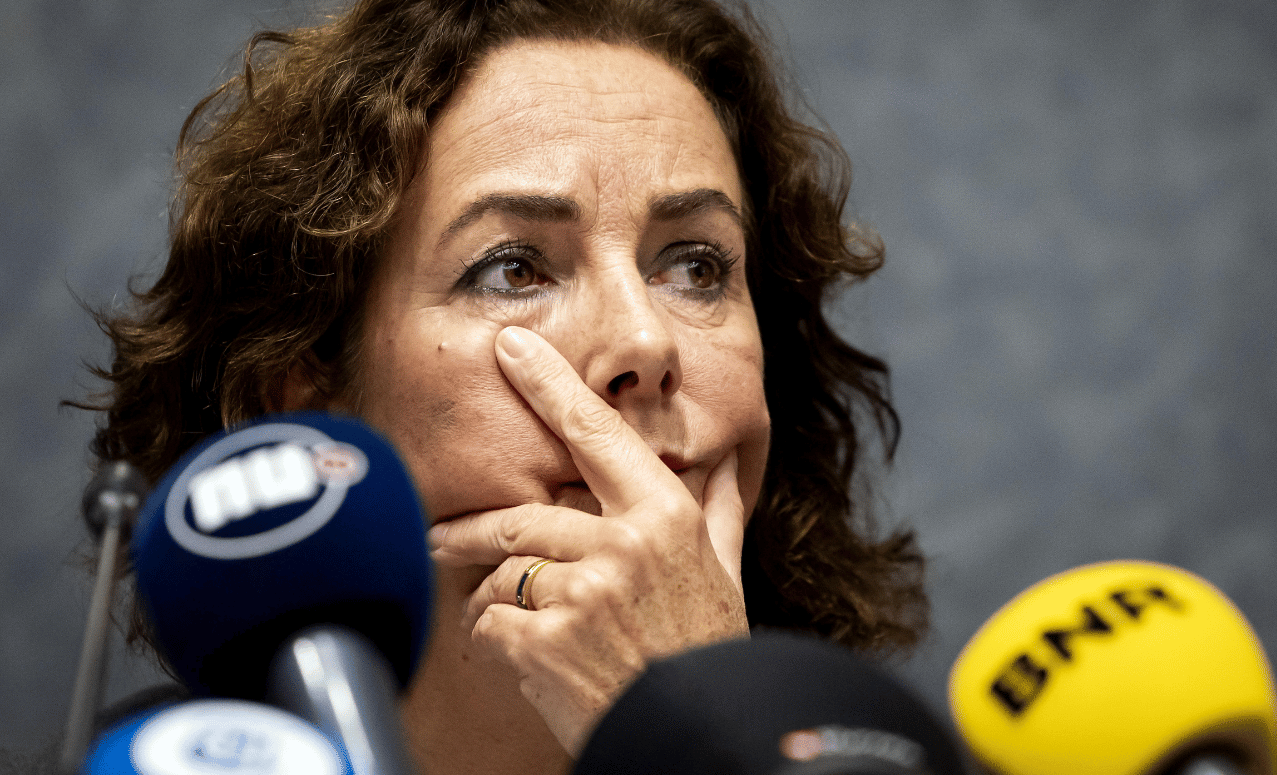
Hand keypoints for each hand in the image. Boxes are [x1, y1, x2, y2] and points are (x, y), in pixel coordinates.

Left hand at [427, 326, 749, 753]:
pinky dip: (497, 642)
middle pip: (521, 517)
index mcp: (665, 517)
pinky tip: (527, 661)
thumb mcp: (724, 575)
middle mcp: (623, 545)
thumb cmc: (706, 652)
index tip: (511, 347)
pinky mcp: (545, 641)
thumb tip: (725, 463)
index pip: (596, 435)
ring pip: (502, 574)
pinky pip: (491, 624)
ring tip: (520, 629)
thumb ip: (716, 513)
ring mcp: (582, 592)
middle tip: (439, 536)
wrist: (695, 734)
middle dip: (470, 530)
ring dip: (498, 601)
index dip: (549, 385)